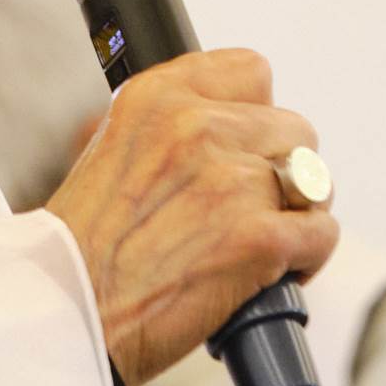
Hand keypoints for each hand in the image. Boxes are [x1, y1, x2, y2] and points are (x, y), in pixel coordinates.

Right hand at [43, 49, 337, 385]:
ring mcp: (232, 181)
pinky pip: (321, 234)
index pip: (250, 71)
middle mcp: (196, 128)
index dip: (256, 114)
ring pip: (315, 183)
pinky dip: (306, 259)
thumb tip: (221, 132)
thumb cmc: (81, 251)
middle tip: (251, 208)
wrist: (64, 314)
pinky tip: (269, 275)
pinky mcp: (259, 237)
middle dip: (280, 171)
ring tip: (261, 245)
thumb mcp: (108, 153)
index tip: (245, 145)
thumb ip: (166, 131)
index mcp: (155, 99)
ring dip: (297, 216)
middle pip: (293, 130)